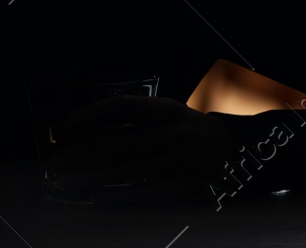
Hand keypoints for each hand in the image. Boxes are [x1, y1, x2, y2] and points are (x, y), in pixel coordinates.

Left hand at [45, 96, 236, 203]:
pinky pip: (147, 192)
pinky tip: (98, 198)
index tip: (70, 126)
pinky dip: (120, 195)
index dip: (93, 114)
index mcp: (169, 111)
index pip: (124, 108)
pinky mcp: (188, 188)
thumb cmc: (198, 136)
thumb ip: (143, 122)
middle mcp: (174, 133)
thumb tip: (95, 134)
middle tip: (57, 163)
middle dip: (82, 154)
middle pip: (119, 143)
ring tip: (67, 183)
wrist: (248, 156)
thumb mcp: (175, 117)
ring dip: (92, 178)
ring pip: (127, 171)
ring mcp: (181, 162)